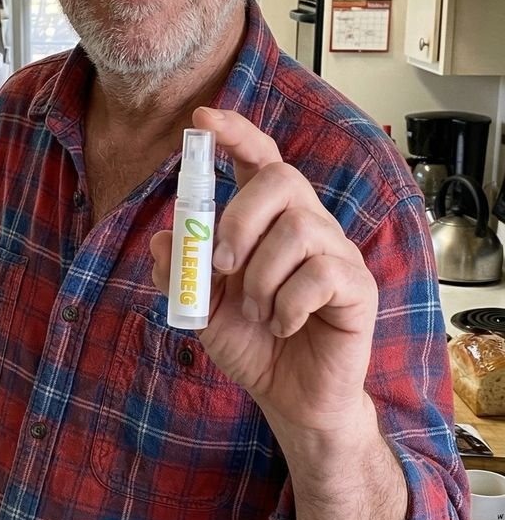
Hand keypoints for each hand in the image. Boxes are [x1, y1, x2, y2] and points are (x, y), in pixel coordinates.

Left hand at [150, 106, 377, 440]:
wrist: (291, 399)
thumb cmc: (254, 345)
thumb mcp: (202, 309)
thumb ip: (181, 273)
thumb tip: (163, 239)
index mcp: (269, 221)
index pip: (259, 158)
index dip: (235, 133)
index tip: (203, 120)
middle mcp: (307, 225)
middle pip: (281, 179)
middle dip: (240, 219)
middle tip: (222, 266)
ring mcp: (336, 253)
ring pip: (298, 230)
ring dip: (262, 277)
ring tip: (257, 312)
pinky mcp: (357, 286)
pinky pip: (321, 274)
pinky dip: (288, 305)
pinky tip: (284, 326)